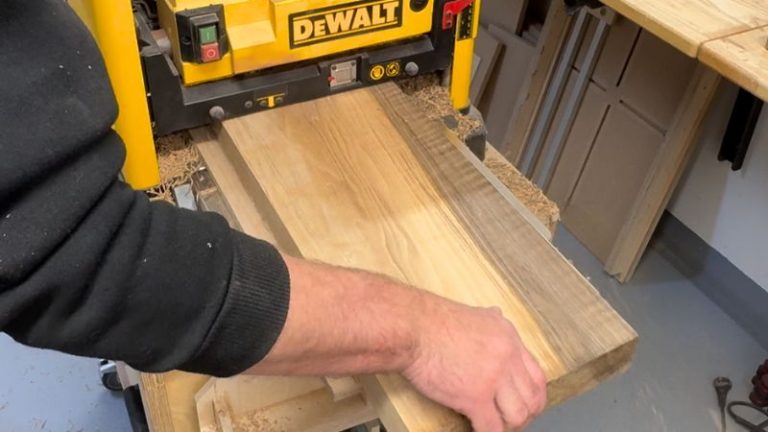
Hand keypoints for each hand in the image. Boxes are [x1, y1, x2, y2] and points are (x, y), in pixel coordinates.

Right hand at [404, 297, 546, 431]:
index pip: (537, 375)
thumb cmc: (432, 320)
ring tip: (496, 427)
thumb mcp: (473, 313)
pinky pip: (492, 427)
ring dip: (508, 426)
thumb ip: (490, 319)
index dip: (534, 396)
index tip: (526, 404)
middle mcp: (506, 356)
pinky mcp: (474, 397)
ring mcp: (493, 377)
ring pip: (517, 415)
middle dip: (524, 414)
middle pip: (532, 397)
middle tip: (511, 420)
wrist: (413, 327)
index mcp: (508, 337)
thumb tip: (495, 316)